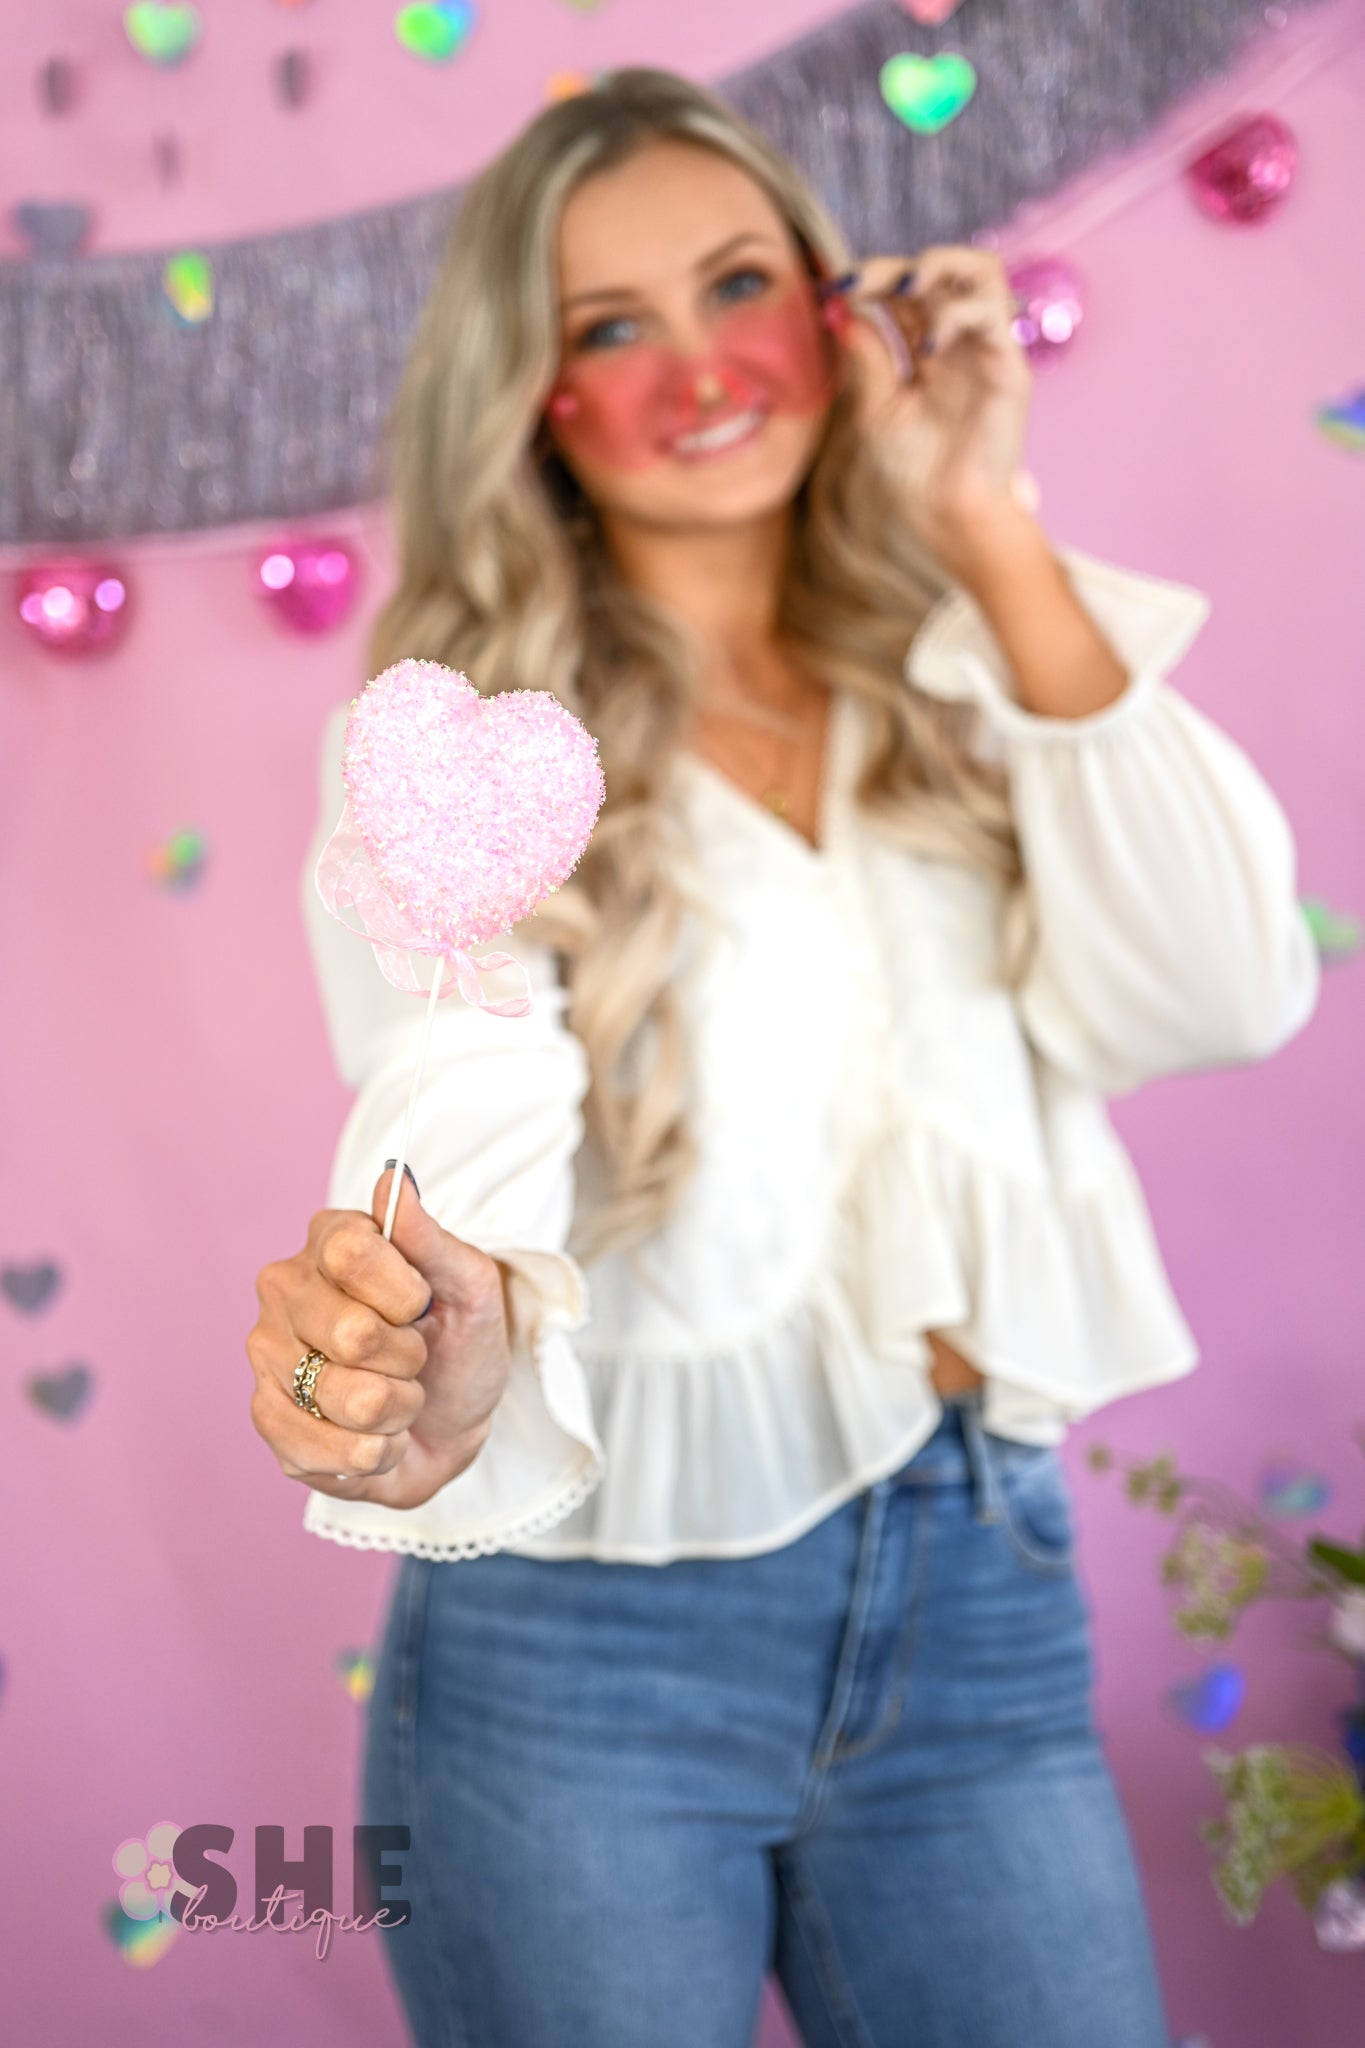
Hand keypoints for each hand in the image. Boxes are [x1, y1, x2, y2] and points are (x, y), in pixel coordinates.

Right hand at [247, 1166, 511, 1511]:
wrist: (449, 1425)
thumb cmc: (458, 1347)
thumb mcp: (471, 1289)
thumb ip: (432, 1239)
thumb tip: (392, 1179)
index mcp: (330, 1240)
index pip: (352, 1254)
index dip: (405, 1294)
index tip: (422, 1305)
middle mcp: (284, 1290)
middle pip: (353, 1334)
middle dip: (408, 1360)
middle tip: (412, 1357)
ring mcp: (268, 1355)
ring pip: (349, 1399)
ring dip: (397, 1411)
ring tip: (397, 1399)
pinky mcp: (267, 1419)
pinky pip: (326, 1450)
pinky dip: (374, 1453)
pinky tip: (373, 1437)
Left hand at [828, 246, 1035, 584]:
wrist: (948, 515)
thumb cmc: (916, 472)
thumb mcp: (876, 409)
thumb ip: (866, 358)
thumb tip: (839, 309)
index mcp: (928, 349)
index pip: (903, 292)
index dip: (868, 281)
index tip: (827, 290)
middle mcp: (959, 341)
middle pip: (939, 270)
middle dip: (892, 267)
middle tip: (854, 282)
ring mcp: (986, 349)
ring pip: (981, 271)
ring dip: (938, 265)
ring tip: (901, 289)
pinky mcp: (1009, 366)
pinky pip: (992, 315)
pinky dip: (957, 315)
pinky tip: (929, 346)